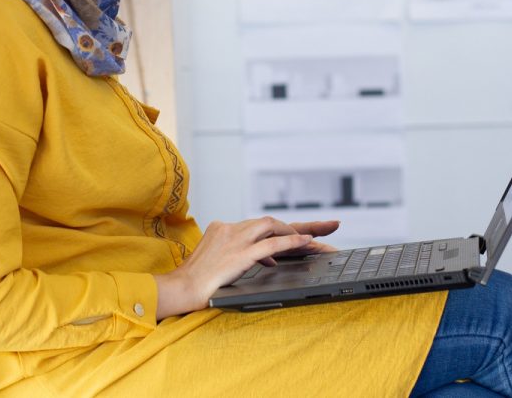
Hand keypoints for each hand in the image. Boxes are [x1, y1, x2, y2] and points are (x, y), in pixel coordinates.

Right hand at [152, 217, 339, 318]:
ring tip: (320, 238)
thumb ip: (244, 256)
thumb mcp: (222, 263)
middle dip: (301, 224)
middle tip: (331, 223)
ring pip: (272, 227)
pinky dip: (291, 241)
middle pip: (270, 222)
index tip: (305, 231)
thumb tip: (269, 258)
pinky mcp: (239, 253)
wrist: (180, 289)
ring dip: (298, 232)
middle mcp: (229, 228)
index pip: (259, 226)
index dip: (284, 227)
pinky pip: (270, 244)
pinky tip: (307, 242)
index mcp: (223, 228)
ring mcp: (234, 238)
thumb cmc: (198, 282)